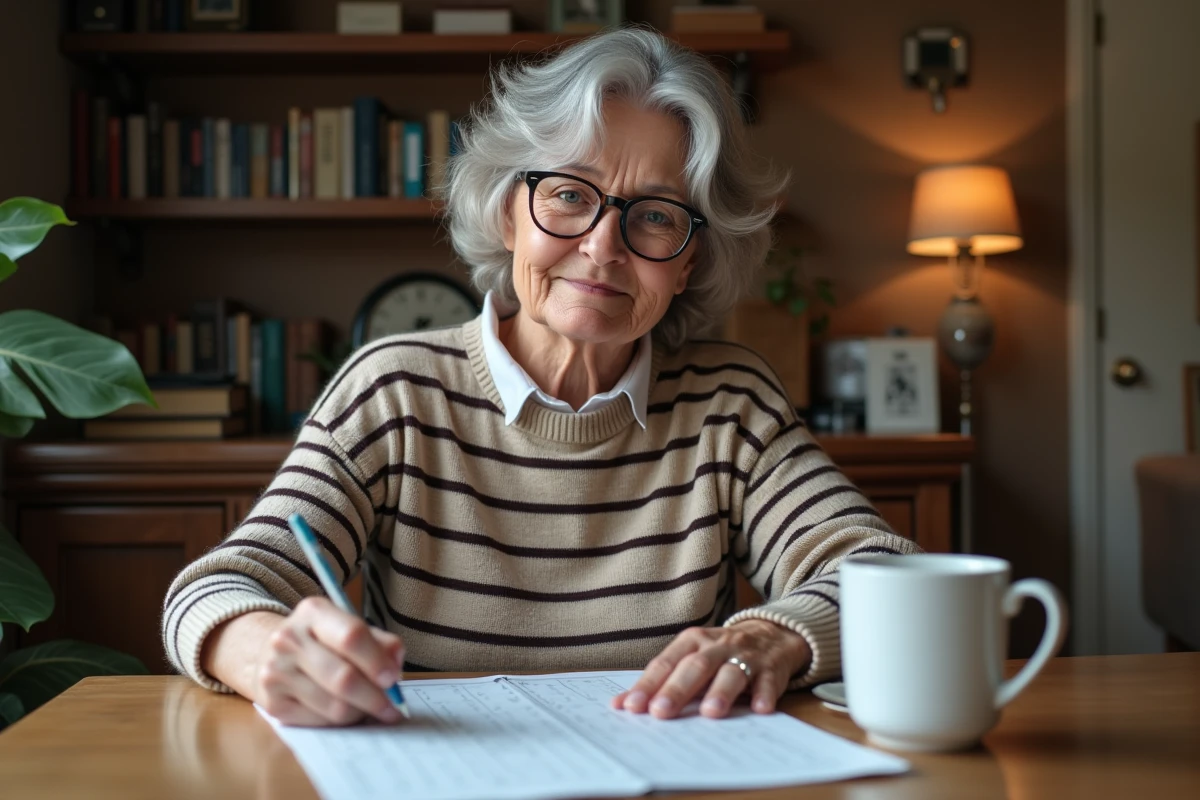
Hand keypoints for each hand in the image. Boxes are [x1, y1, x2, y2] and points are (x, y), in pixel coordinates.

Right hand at [249, 597, 406, 726]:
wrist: (269, 653)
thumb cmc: (322, 641)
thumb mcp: (348, 627)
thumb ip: (380, 642)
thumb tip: (396, 663)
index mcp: (313, 612)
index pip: (351, 636)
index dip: (377, 661)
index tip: (394, 678)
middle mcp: (289, 640)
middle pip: (343, 678)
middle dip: (375, 698)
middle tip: (392, 707)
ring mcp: (276, 673)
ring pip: (334, 707)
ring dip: (360, 712)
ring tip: (367, 707)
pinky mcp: (273, 704)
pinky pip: (319, 722)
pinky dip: (339, 721)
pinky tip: (343, 710)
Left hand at [611, 620, 811, 718]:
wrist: (771, 633)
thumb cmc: (719, 653)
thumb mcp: (689, 659)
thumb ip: (660, 682)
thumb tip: (621, 705)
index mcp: (691, 641)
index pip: (665, 664)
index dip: (648, 685)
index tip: (631, 707)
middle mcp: (716, 645)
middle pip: (695, 666)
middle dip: (677, 690)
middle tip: (661, 713)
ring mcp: (745, 655)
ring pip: (731, 671)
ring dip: (720, 691)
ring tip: (710, 713)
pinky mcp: (771, 668)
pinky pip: (768, 680)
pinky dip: (764, 694)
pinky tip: (759, 709)